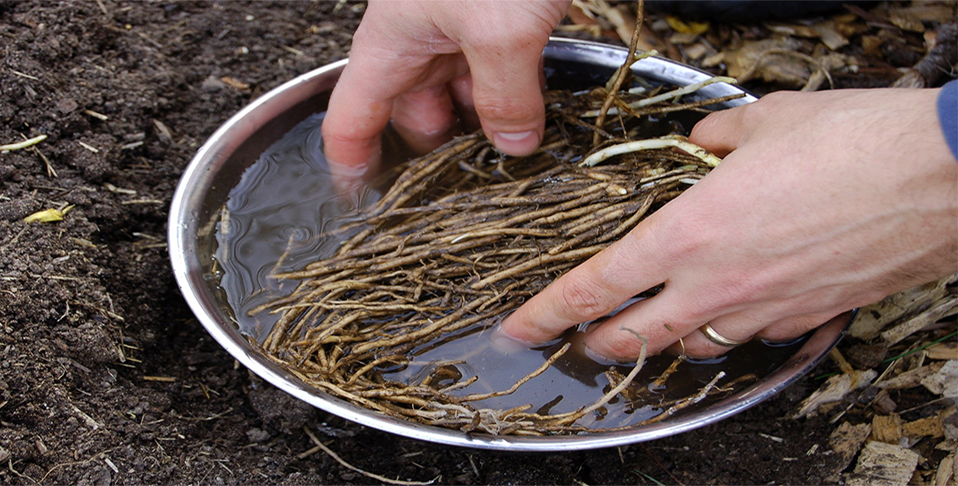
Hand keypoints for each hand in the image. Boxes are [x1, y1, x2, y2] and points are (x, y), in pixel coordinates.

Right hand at [321, 0, 568, 179]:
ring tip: (509, 166)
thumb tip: (514, 148)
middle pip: (411, 114)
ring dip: (482, 128)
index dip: (350, 167)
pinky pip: (492, 70)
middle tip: (465, 199)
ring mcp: (456, 26)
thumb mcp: (504, 30)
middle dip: (436, 156)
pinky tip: (534, 122)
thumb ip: (507, 98)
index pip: (350, 119)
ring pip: (458, 94)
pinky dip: (509, 98)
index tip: (361, 210)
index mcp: (391, 42)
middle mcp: (417, 38)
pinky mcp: (495, 14)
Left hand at [501, 87, 957, 360]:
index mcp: (689, 234)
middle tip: (580, 342)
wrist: (943, 175)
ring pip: (694, 348)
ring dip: (664, 345)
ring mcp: (766, 310)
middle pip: (635, 337)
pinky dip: (734, 332)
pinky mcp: (810, 317)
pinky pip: (756, 338)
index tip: (521, 327)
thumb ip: (716, 141)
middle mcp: (719, 284)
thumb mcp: (765, 121)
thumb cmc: (854, 142)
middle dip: (597, 344)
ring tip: (651, 336)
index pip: (596, 286)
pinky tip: (734, 316)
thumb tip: (702, 146)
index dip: (547, 312)